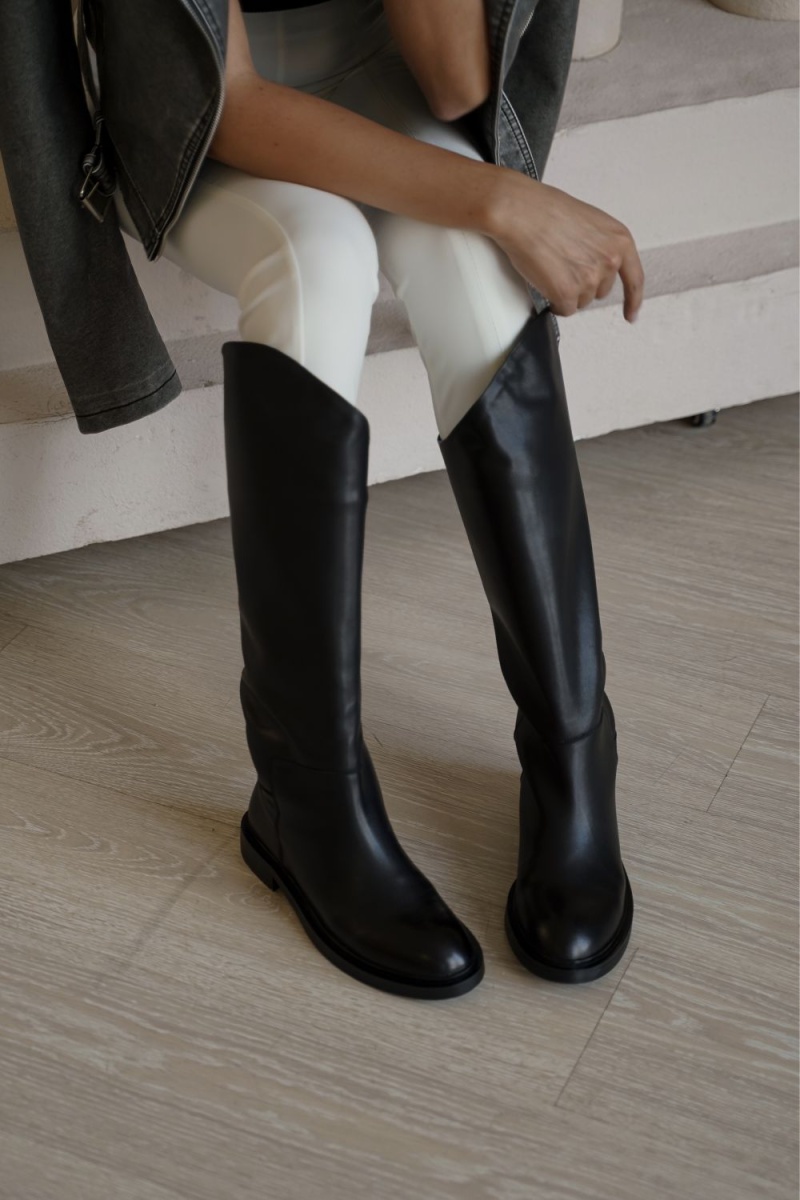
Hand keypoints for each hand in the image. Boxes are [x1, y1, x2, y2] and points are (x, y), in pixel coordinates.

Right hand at [484, 169, 644, 322]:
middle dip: (583, 284)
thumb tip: (597, 264)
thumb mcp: (590, 221)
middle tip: (564, 266)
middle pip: (601, 291)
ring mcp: (590, 278)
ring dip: (567, 292)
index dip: (633, 300)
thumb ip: (601, 245)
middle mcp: (610, 260)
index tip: (631, 314)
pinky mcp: (567, 293)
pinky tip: (546, 285)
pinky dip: (555, 303)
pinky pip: (565, 309)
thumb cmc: (546, 210)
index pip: (635, 278)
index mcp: (619, 239)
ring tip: (552, 268)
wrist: (520, 212)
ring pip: (581, 301)